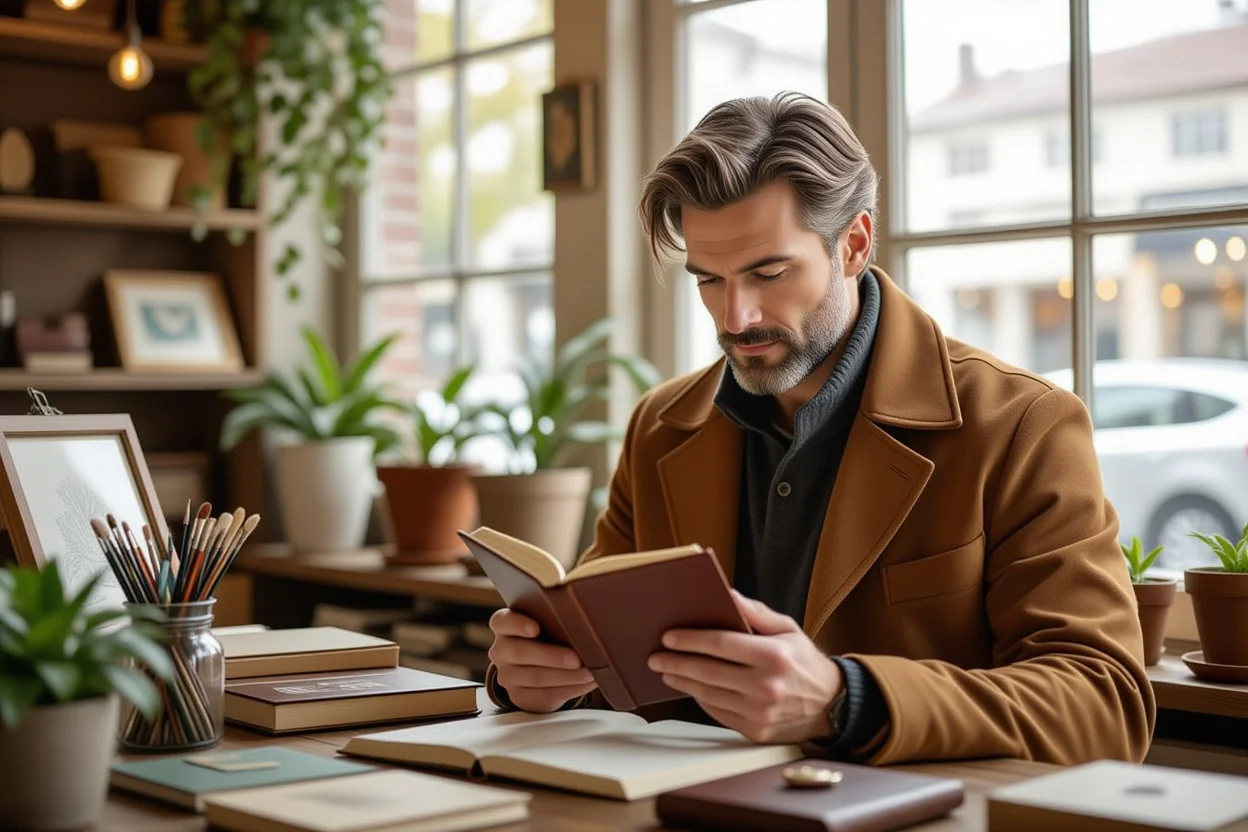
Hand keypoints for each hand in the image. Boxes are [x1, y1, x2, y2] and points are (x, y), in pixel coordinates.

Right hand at [487, 608, 597, 712]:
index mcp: (504, 626)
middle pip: (521, 652)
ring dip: (566, 676)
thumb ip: (557, 620)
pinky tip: (585, 684)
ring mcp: (508, 675)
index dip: (517, 624)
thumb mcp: (548, 624)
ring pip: (535, 677)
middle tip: (576, 659)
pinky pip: (545, 695)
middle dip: (551, 657)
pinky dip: (569, 689)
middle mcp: (501, 650)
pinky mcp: (520, 696)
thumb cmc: (547, 637)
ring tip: (588, 674)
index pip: (502, 622)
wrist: (539, 668)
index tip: (535, 628)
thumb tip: (586, 621)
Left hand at [647, 589, 842, 743]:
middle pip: (708, 671)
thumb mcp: (788, 629)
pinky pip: (718, 712)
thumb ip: (756, 613)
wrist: (832, 705)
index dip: (691, 639)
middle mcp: (766, 686)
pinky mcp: (755, 730)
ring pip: (708, 694)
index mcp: (774, 656)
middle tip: (656, 657)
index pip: (721, 644)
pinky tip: (692, 688)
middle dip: (676, 662)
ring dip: (683, 682)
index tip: (669, 637)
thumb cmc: (804, 662)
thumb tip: (727, 595)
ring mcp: (759, 712)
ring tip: (667, 671)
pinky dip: (702, 699)